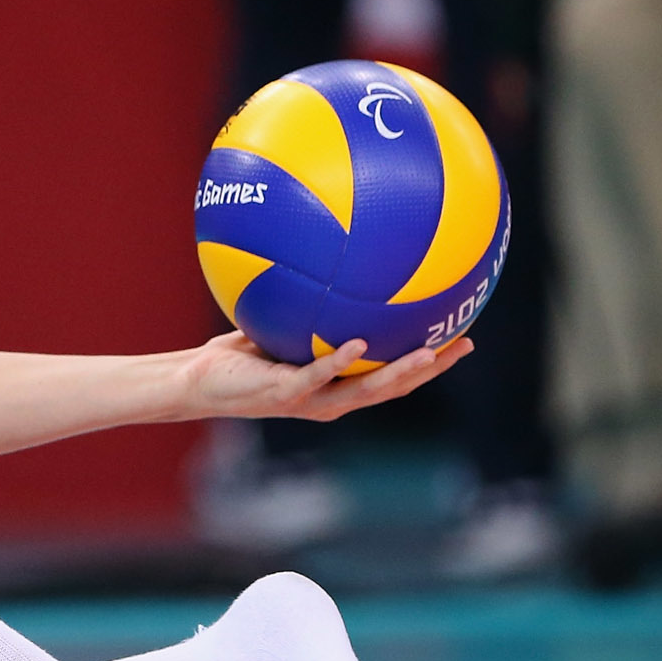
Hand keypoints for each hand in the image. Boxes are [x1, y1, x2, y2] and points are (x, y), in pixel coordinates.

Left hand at [179, 331, 471, 422]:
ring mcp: (309, 400)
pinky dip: (340, 360)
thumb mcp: (282, 323)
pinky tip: (361, 344)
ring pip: (365, 392)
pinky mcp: (283, 394)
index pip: (392, 376)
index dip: (430, 362)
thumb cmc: (238, 353)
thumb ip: (312, 304)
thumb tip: (337, 261)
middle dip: (431, 368)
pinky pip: (317, 376)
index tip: (463, 338)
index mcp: (337, 385)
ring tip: (429, 353)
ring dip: (399, 373)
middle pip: (393, 387)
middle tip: (464, 344)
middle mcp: (330, 398)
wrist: (197, 381)